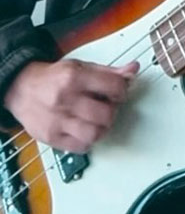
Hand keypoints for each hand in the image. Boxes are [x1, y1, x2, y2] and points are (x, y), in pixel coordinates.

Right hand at [4, 58, 138, 152]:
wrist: (22, 89)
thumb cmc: (53, 78)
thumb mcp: (81, 66)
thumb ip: (109, 71)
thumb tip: (133, 70)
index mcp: (75, 77)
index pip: (114, 86)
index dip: (122, 90)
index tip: (119, 92)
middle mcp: (66, 99)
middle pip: (106, 113)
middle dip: (113, 111)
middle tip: (109, 107)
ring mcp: (58, 120)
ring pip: (95, 133)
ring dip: (103, 128)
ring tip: (99, 120)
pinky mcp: (52, 137)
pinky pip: (81, 147)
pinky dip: (89, 140)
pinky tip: (86, 129)